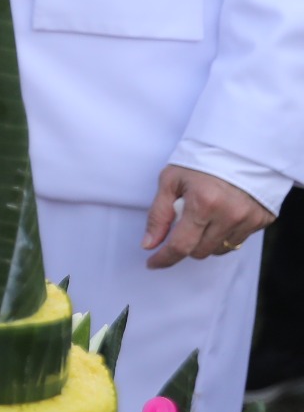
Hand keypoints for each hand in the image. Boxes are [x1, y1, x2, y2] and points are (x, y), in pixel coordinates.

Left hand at [142, 164, 276, 268]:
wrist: (239, 147)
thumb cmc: (200, 161)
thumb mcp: (170, 181)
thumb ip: (158, 215)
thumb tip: (149, 244)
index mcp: (204, 203)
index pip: (181, 245)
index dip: (164, 258)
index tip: (153, 263)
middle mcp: (229, 214)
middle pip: (200, 251)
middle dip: (185, 245)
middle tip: (181, 226)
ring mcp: (249, 219)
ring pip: (219, 250)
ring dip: (205, 242)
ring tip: (202, 218)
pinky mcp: (262, 220)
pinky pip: (237, 240)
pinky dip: (224, 234)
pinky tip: (220, 216)